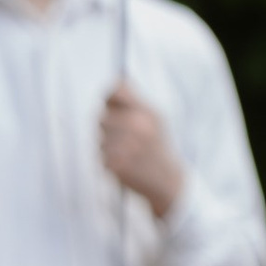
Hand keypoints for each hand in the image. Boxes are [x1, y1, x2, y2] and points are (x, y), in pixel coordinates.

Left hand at [99, 81, 183, 217]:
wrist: (167, 181)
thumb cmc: (157, 146)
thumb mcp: (155, 119)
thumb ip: (134, 102)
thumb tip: (112, 84)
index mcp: (145, 112)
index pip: (115, 91)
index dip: (109, 97)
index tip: (111, 105)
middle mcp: (136, 126)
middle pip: (101, 117)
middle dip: (107, 127)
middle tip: (123, 137)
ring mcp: (124, 146)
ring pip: (98, 138)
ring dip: (107, 144)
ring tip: (126, 152)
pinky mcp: (115, 164)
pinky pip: (99, 155)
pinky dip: (108, 159)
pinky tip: (124, 163)